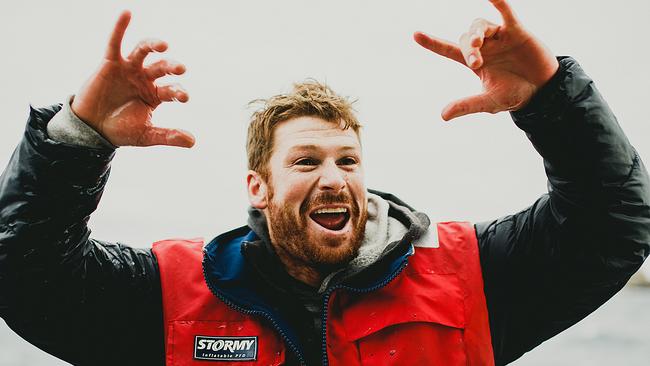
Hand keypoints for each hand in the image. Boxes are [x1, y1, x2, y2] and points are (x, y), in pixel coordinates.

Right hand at [71, 11, 194, 147]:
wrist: (92, 129)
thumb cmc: (121, 130)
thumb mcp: (146, 135)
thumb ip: (168, 136)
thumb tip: (193, 142)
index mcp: (156, 94)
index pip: (171, 89)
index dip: (178, 91)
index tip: (184, 97)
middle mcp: (145, 78)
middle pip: (162, 67)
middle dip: (171, 67)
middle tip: (181, 68)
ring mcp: (129, 69)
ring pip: (143, 51)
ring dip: (153, 45)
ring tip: (164, 45)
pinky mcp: (110, 62)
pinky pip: (115, 42)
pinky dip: (120, 27)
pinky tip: (127, 13)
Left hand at [413, 0, 558, 120]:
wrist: (542, 91)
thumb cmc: (514, 94)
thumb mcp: (489, 101)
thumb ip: (467, 105)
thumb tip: (443, 116)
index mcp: (474, 62)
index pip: (448, 49)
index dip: (432, 43)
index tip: (416, 34)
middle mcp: (485, 47)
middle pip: (466, 39)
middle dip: (468, 48)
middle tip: (476, 62)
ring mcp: (500, 37)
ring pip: (480, 25)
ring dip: (476, 33)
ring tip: (478, 45)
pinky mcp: (517, 32)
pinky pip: (506, 14)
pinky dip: (500, 4)